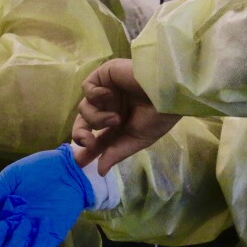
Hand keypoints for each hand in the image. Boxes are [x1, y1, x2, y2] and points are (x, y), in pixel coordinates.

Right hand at [0, 145, 94, 246]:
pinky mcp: (46, 240)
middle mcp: (8, 230)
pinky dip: (37, 241)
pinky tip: (43, 220)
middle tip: (2, 224)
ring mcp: (27, 236)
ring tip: (23, 220)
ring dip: (12, 244)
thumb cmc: (36, 170)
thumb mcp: (10, 178)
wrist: (68, 168)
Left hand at [71, 58, 179, 175]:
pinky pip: (87, 87)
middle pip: (84, 123)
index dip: (87, 150)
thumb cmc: (158, 116)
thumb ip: (116, 153)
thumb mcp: (137, 139)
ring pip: (84, 108)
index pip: (97, 138)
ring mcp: (106, 91)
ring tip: (116, 118)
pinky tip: (109, 95)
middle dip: (82, 135)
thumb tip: (100, 171)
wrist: (166, 91)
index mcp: (119, 123)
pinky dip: (94, 95)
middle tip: (89, 143)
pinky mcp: (104, 75)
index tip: (79, 163)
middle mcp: (110, 107)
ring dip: (97, 118)